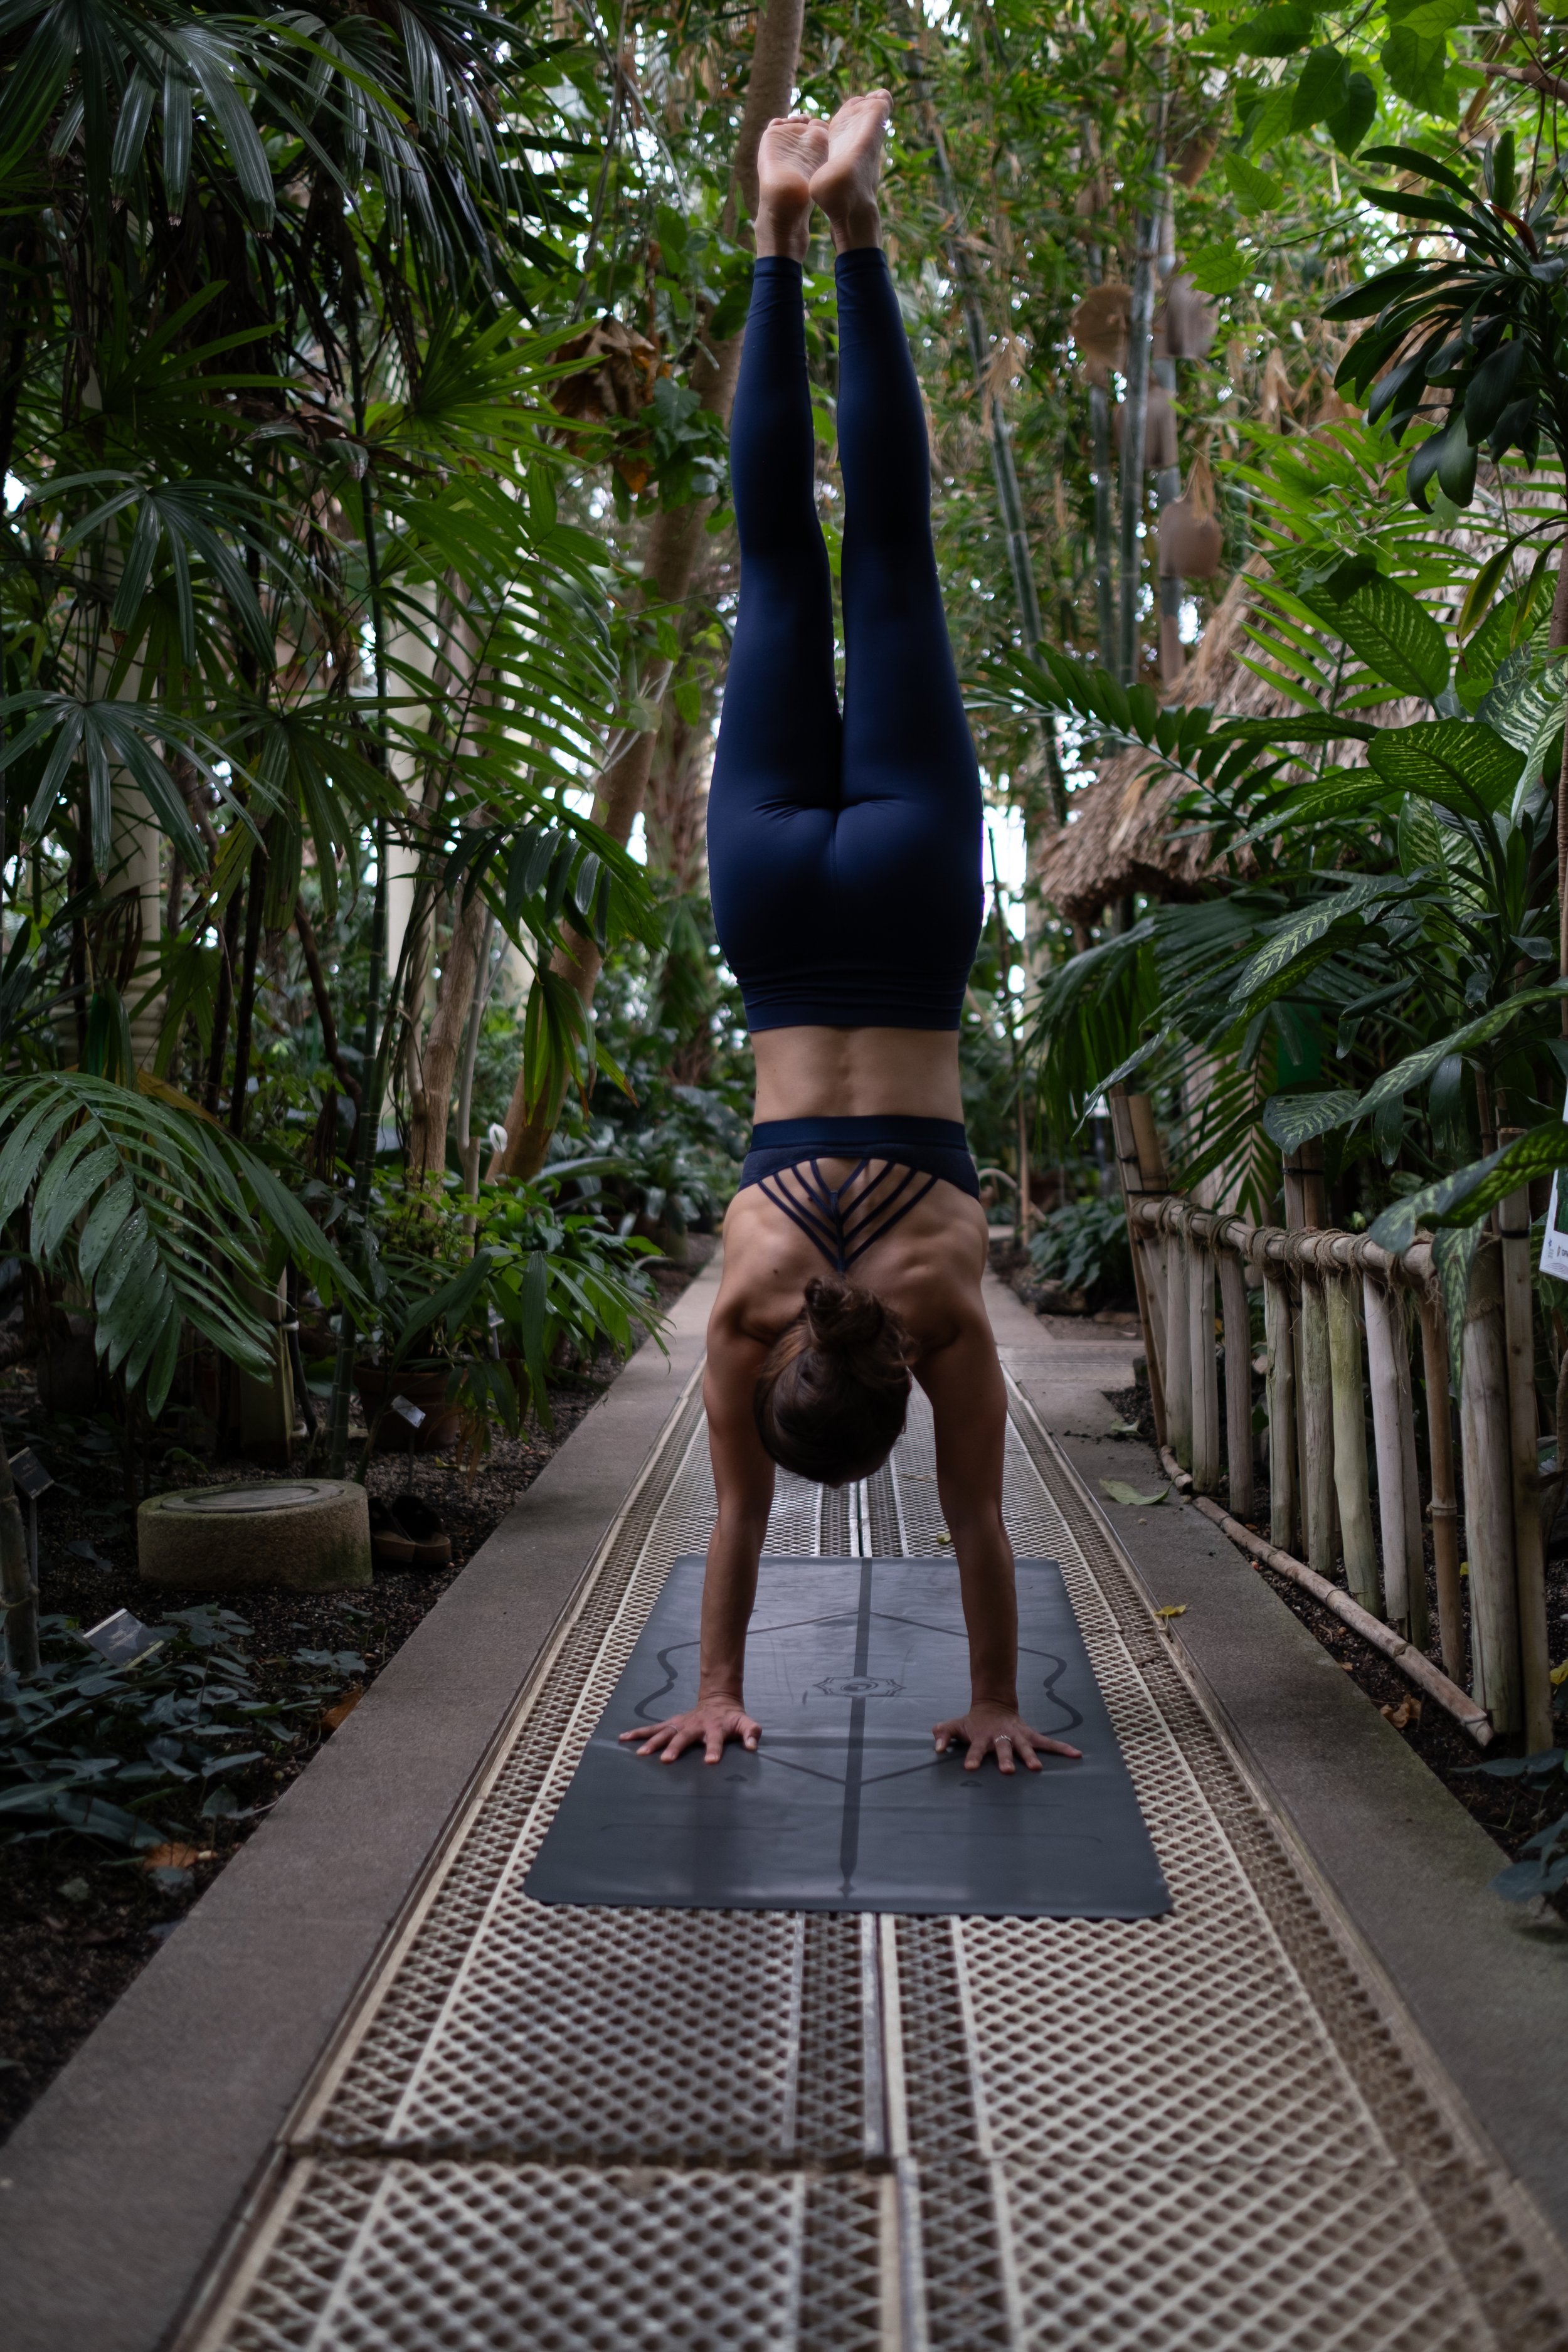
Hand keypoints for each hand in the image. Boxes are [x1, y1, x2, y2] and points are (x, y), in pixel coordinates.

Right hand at [619, 1697, 760, 1765]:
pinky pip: (652, 1729)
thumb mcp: (746, 1723)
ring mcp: (681, 1724)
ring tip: (641, 1754)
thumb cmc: (732, 1719)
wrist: (718, 1700)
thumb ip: (751, 1733)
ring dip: (652, 1742)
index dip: (714, 1750)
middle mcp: (695, 1726)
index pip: (716, 1740)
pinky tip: (623, 1739)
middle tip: (667, 1761)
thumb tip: (753, 1746)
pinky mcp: (671, 1724)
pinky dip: (637, 1733)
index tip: (711, 1761)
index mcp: (714, 1728)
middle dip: (676, 1748)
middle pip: (684, 1738)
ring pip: (664, 1733)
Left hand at [933, 1700, 1080, 1774]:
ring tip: (1037, 1769)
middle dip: (1005, 1759)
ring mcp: (1017, 1736)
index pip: (975, 1749)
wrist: (993, 1705)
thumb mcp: (955, 1725)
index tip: (969, 1768)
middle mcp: (1001, 1737)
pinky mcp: (1030, 1736)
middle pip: (1003, 1749)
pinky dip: (1062, 1748)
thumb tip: (936, 1747)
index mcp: (982, 1737)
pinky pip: (1048, 1743)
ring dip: (1030, 1756)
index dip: (972, 1757)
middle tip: (1007, 1771)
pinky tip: (1076, 1755)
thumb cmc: (972, 1722)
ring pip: (1025, 1746)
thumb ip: (943, 1734)